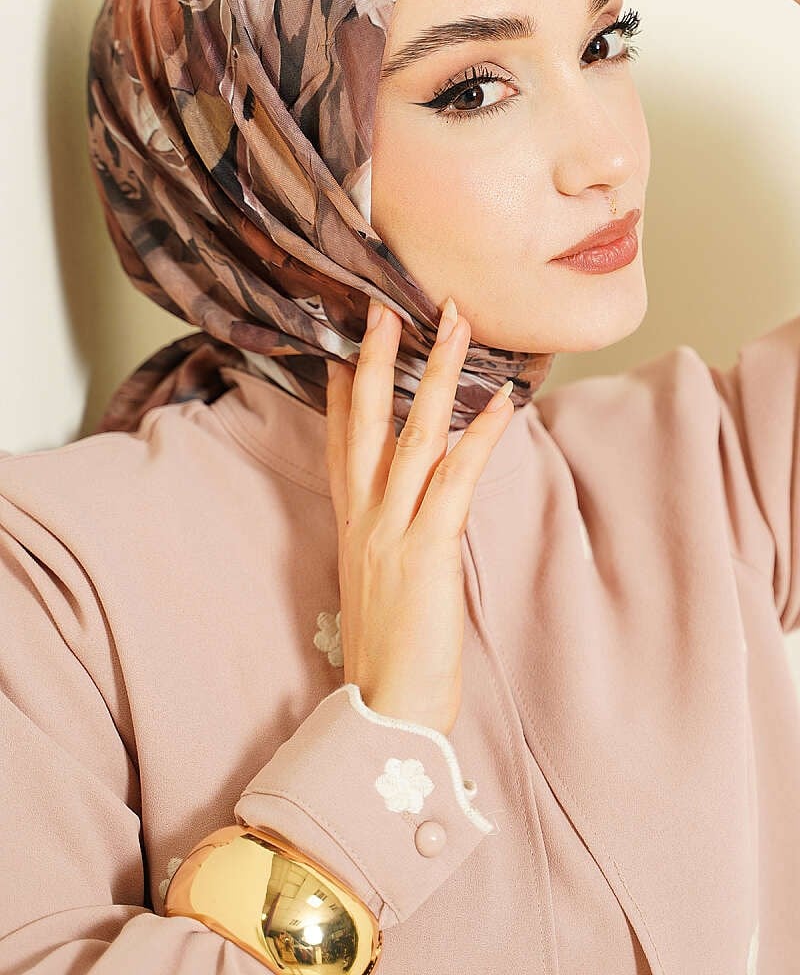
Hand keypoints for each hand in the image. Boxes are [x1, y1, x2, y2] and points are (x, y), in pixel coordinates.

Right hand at [324, 297, 513, 735]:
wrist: (384, 716)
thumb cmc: (387, 659)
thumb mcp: (376, 590)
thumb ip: (384, 546)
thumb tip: (402, 524)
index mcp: (352, 528)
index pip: (340, 444)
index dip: (338, 391)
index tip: (341, 345)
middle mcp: (364, 519)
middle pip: (364, 422)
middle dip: (375, 359)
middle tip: (386, 305)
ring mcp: (391, 531)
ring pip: (412, 435)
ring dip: (436, 375)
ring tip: (454, 324)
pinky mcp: (426, 550)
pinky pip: (454, 480)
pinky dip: (479, 438)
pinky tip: (502, 402)